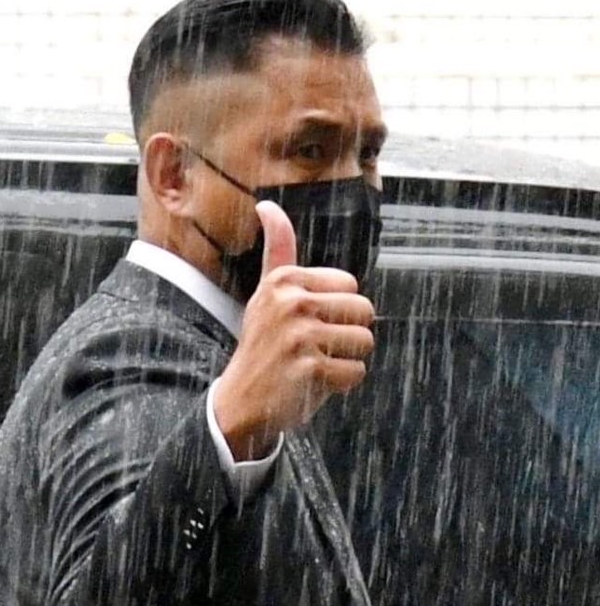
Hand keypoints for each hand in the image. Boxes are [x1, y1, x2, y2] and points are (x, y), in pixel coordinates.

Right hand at [214, 200, 374, 460]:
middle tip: (311, 347)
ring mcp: (300, 335)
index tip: (305, 323)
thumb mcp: (266, 292)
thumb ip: (277, 250)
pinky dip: (340, 384)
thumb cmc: (263, 343)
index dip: (336, 310)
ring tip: (313, 363)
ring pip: (365, 341)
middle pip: (364, 311)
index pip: (350, 285)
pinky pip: (356, 372)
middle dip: (346, 334)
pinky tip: (312, 383)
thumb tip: (266, 205)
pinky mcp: (309, 368)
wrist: (241, 400)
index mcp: (285, 279)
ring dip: (345, 359)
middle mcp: (291, 302)